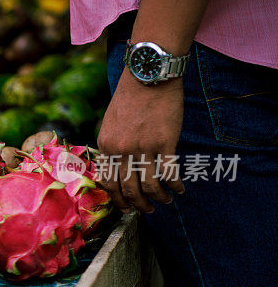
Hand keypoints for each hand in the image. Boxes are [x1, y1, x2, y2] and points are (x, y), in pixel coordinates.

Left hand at [97, 68, 185, 212]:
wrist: (148, 76)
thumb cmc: (130, 98)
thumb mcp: (110, 123)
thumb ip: (112, 145)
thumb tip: (116, 167)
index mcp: (106, 146)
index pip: (108, 182)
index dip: (118, 199)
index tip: (126, 207)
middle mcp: (121, 150)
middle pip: (128, 189)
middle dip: (138, 205)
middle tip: (146, 210)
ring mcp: (143, 148)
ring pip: (149, 186)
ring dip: (158, 198)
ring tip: (165, 200)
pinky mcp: (164, 143)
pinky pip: (169, 173)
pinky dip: (175, 185)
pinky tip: (180, 189)